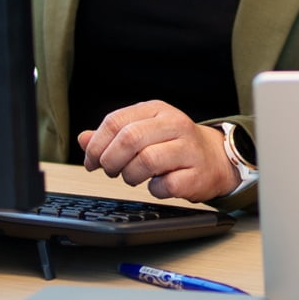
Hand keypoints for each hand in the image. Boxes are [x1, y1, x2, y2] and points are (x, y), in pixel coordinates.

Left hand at [77, 101, 238, 201]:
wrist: (216, 159)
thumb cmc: (174, 146)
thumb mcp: (144, 131)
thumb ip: (113, 135)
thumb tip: (83, 139)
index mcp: (156, 109)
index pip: (115, 121)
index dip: (96, 145)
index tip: (91, 161)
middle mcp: (174, 124)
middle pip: (129, 139)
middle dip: (111, 160)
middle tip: (110, 171)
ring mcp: (188, 148)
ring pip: (146, 160)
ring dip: (130, 175)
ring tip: (132, 178)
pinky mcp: (197, 174)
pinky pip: (165, 185)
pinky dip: (154, 189)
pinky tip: (157, 185)